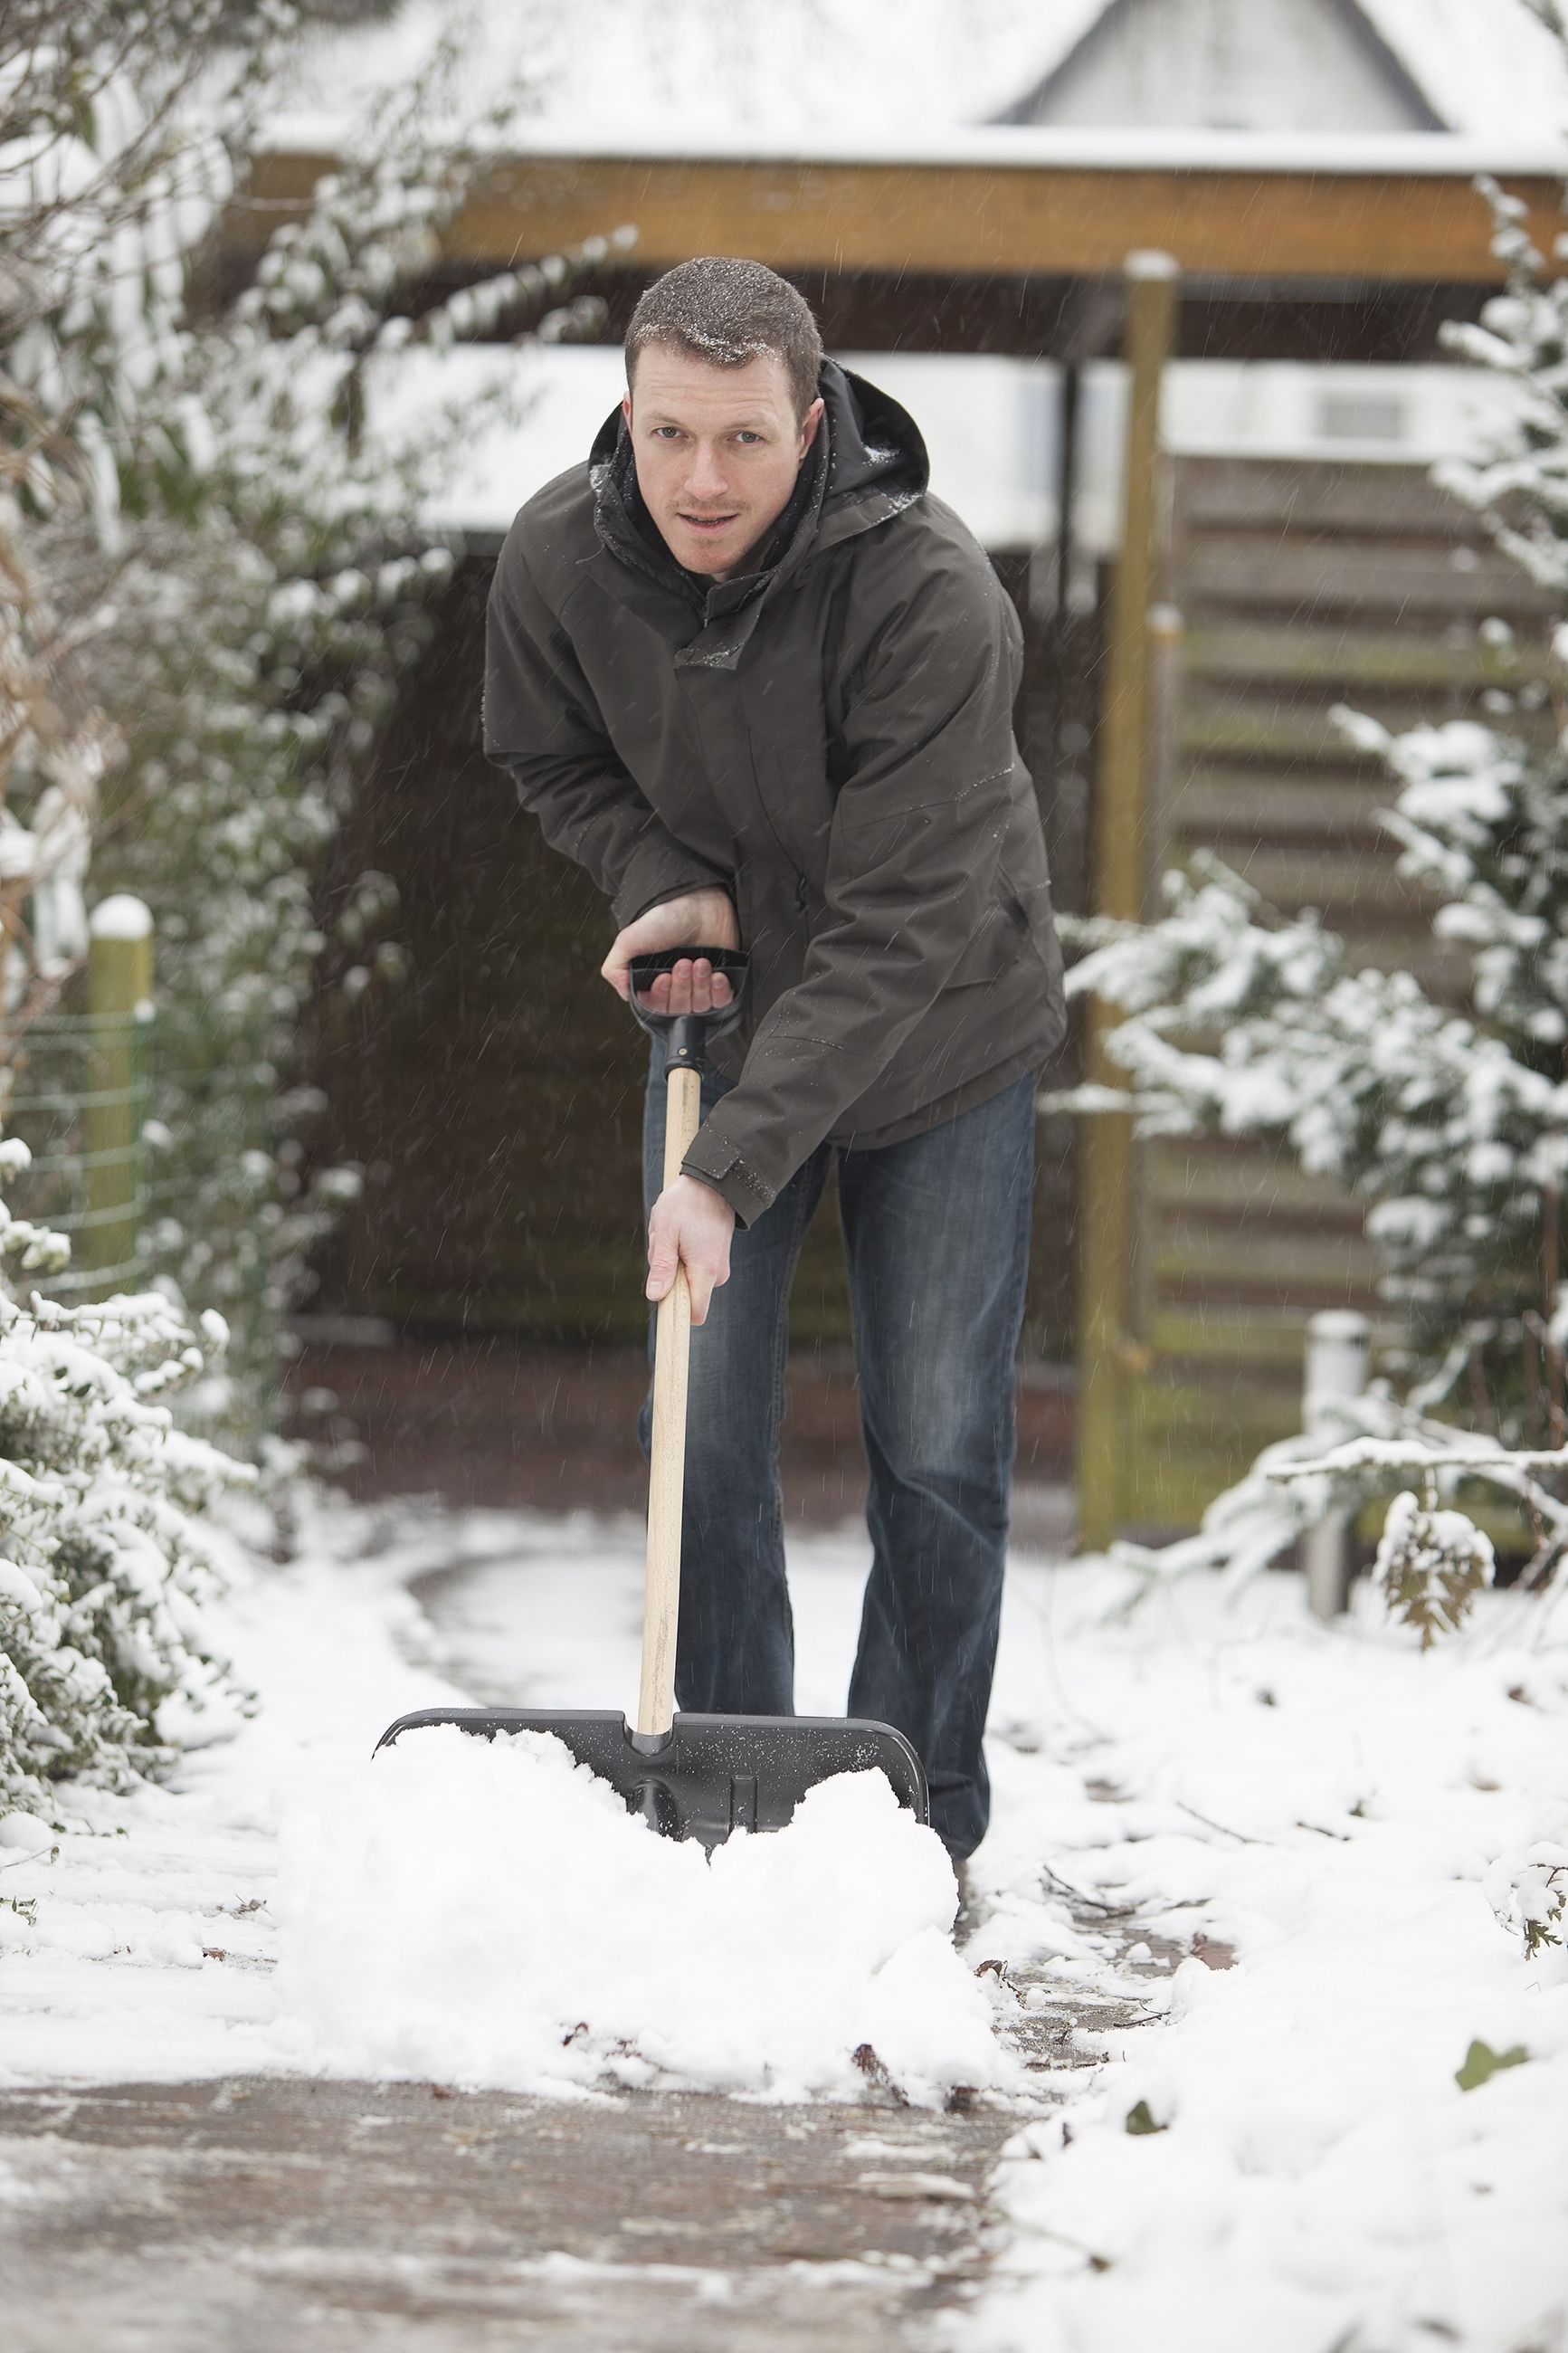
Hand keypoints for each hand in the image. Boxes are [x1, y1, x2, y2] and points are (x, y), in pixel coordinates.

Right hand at [602, 888, 738, 1010]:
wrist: (701, 903)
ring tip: (700, 961)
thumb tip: (624, 993)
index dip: (661, 996)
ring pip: (699, 1006)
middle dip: (681, 987)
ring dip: (700, 985)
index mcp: (652, 980)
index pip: (655, 1007)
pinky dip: (719, 991)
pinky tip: (717, 973)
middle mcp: (675, 985)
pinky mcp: (720, 981)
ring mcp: (699, 984)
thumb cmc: (666, 918)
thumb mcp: (629, 940)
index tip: (663, 977)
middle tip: (683, 963)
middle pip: (678, 1009)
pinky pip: (721, 1002)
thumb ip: (614, 968)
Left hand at [646, 1173, 734, 1325]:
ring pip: (687, 1280)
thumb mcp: (665, 1232)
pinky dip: (682, 1256)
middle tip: (665, 1245)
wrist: (714, 1182)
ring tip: (674, 1235)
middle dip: (668, 1277)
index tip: (661, 1297)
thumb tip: (655, 1296)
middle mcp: (717, 1275)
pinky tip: (682, 1233)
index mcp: (705, 1271)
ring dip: (674, 1263)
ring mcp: (718, 1267)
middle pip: (685, 1296)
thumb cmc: (686, 1203)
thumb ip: (662, 1266)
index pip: (694, 1314)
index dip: (675, 1313)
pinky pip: (694, 1269)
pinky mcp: (716, 1260)